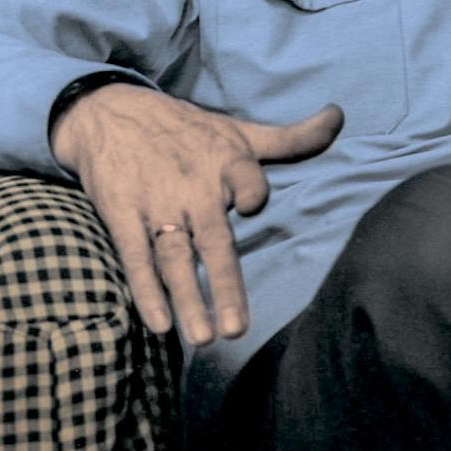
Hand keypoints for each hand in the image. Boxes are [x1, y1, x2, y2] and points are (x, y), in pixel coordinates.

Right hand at [50, 84, 343, 343]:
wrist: (110, 112)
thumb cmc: (189, 130)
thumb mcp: (239, 131)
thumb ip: (291, 138)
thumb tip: (339, 116)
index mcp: (224, 163)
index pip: (244, 178)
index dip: (249, 189)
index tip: (252, 205)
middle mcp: (192, 187)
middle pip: (213, 238)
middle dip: (224, 283)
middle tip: (237, 329)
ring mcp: (155, 204)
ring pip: (174, 258)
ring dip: (187, 298)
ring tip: (202, 339)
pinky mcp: (121, 216)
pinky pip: (135, 257)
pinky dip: (145, 290)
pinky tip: (159, 324)